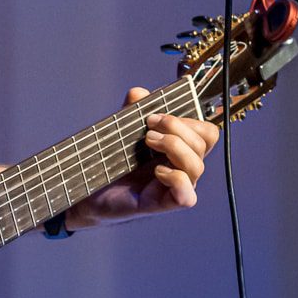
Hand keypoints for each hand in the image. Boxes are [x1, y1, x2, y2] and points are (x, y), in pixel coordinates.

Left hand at [64, 88, 219, 229]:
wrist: (91, 191)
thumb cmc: (111, 163)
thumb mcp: (122, 130)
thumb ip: (132, 110)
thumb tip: (139, 94)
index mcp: (180, 148)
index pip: (206, 132)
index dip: (190, 119)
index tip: (157, 114)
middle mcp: (183, 167)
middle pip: (205, 142)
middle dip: (177, 127)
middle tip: (149, 126)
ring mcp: (177, 187)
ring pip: (197, 165)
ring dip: (173, 146)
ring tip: (147, 142)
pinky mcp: (165, 204)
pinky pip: (187, 196)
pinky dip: (174, 177)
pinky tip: (156, 171)